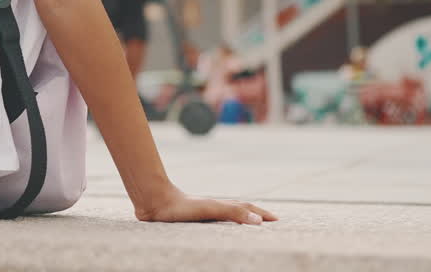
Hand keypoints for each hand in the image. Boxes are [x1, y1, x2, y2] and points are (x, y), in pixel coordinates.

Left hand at [137, 185, 276, 224]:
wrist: (154, 202)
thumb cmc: (182, 207)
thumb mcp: (210, 209)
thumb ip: (233, 212)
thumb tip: (258, 221)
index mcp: (221, 206)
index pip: (246, 209)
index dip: (261, 214)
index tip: (276, 220)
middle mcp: (214, 208)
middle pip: (239, 209)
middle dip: (255, 214)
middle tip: (268, 220)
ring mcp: (203, 212)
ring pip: (226, 214)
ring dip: (239, 217)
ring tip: (247, 223)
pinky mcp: (190, 218)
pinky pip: (212, 221)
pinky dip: (221, 223)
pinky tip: (215, 227)